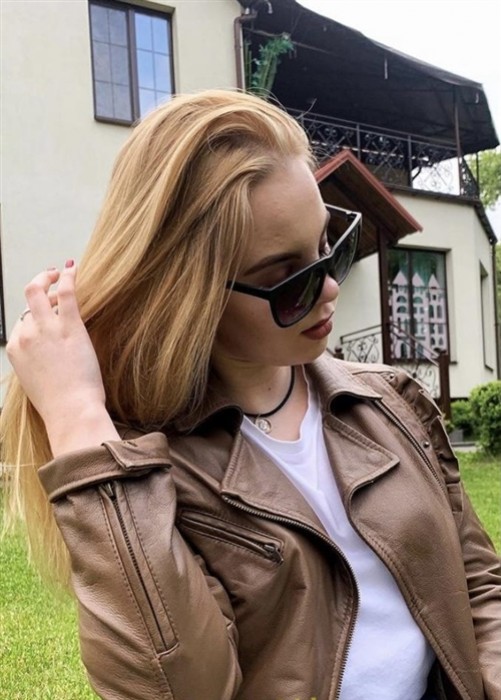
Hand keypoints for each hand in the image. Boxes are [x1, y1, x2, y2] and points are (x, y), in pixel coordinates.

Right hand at [7, 261, 118, 454]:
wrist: (71, 411)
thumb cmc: (59, 403)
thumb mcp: (36, 382)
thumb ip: (36, 363)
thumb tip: (47, 355)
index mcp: (15, 350)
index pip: (21, 322)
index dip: (35, 315)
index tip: (47, 312)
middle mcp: (26, 335)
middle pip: (27, 302)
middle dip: (37, 288)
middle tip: (48, 280)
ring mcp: (46, 329)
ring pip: (38, 291)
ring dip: (47, 278)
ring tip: (60, 274)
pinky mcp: (69, 327)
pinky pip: (66, 293)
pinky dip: (68, 278)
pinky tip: (72, 269)